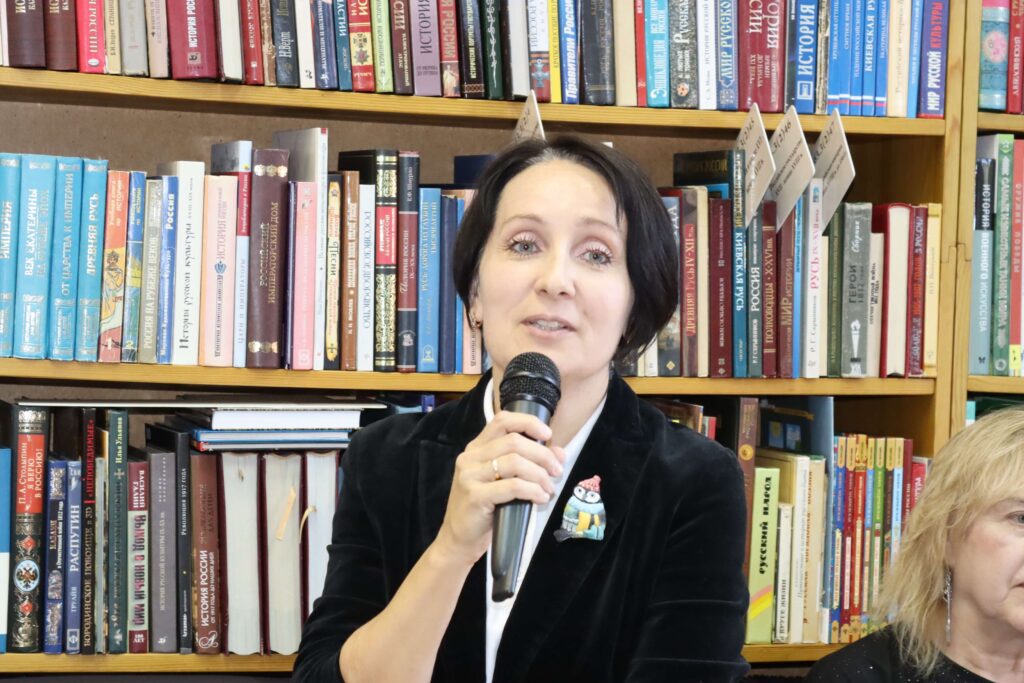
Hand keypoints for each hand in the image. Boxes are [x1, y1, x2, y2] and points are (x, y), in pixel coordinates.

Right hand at [434, 411, 566, 567]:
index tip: (548, 434)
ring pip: (515, 462)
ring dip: (540, 474)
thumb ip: (529, 463)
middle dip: (542, 455)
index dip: (528, 423)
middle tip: (556, 470)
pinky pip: (512, 486)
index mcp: (476, 448)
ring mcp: (470, 476)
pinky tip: (540, 498)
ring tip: (548, 488)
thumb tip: (559, 452)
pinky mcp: (475, 496)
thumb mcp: (504, 482)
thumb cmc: (484, 510)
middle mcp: (470, 457)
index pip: (502, 421)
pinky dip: (532, 490)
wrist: (458, 540)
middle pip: (514, 441)